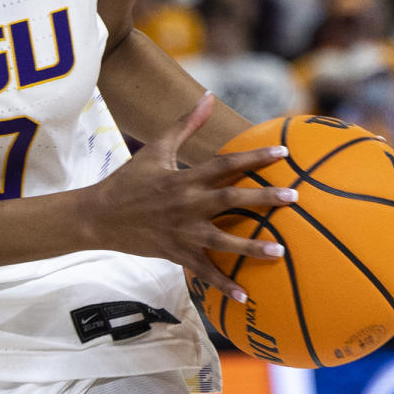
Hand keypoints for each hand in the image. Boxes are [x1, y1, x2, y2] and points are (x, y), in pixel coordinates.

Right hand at [87, 92, 296, 300]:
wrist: (99, 217)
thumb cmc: (129, 180)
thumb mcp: (156, 149)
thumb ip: (185, 124)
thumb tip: (207, 97)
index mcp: (184, 178)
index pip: (226, 164)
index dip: (255, 157)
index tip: (283, 153)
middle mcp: (187, 205)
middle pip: (231, 200)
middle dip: (264, 199)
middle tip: (294, 197)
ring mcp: (183, 233)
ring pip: (223, 241)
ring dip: (252, 247)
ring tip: (280, 251)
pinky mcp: (177, 254)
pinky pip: (204, 272)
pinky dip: (224, 285)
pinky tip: (246, 295)